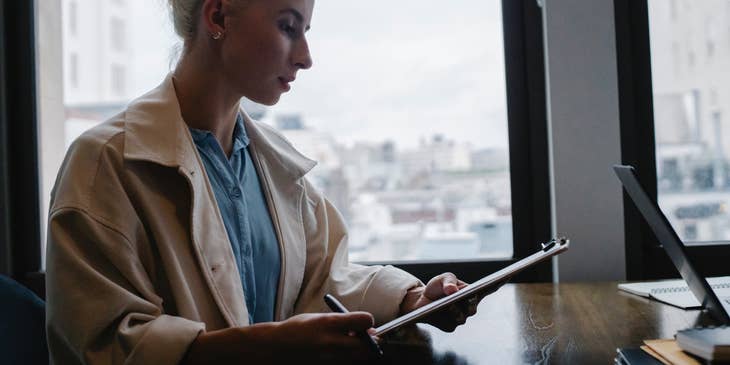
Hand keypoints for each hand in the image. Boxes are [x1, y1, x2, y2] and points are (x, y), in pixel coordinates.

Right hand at [181, 312, 378, 364]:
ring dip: (361, 353)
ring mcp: (330, 360)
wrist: (272, 351)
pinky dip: (349, 361)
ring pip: (361, 359)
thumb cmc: (296, 331)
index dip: (368, 322)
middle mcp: (331, 343)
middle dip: (372, 342)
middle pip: (369, 347)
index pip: (365, 321)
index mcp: (328, 324)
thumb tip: (368, 326)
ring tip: (349, 347)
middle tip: (367, 340)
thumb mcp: (317, 318)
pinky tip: (339, 355)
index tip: (365, 324)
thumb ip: (342, 321)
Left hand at [399, 272, 491, 331]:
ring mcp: (461, 318)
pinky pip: (448, 324)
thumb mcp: (442, 279)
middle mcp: (469, 307)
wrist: (421, 301)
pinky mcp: (449, 327)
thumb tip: (452, 290)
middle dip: (468, 302)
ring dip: (454, 310)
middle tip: (463, 296)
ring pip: (461, 317)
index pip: (488, 289)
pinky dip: (442, 318)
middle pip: (473, 307)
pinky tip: (436, 312)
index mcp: (472, 293)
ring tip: (447, 304)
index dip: (498, 284)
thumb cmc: (436, 288)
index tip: (505, 276)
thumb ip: (449, 281)